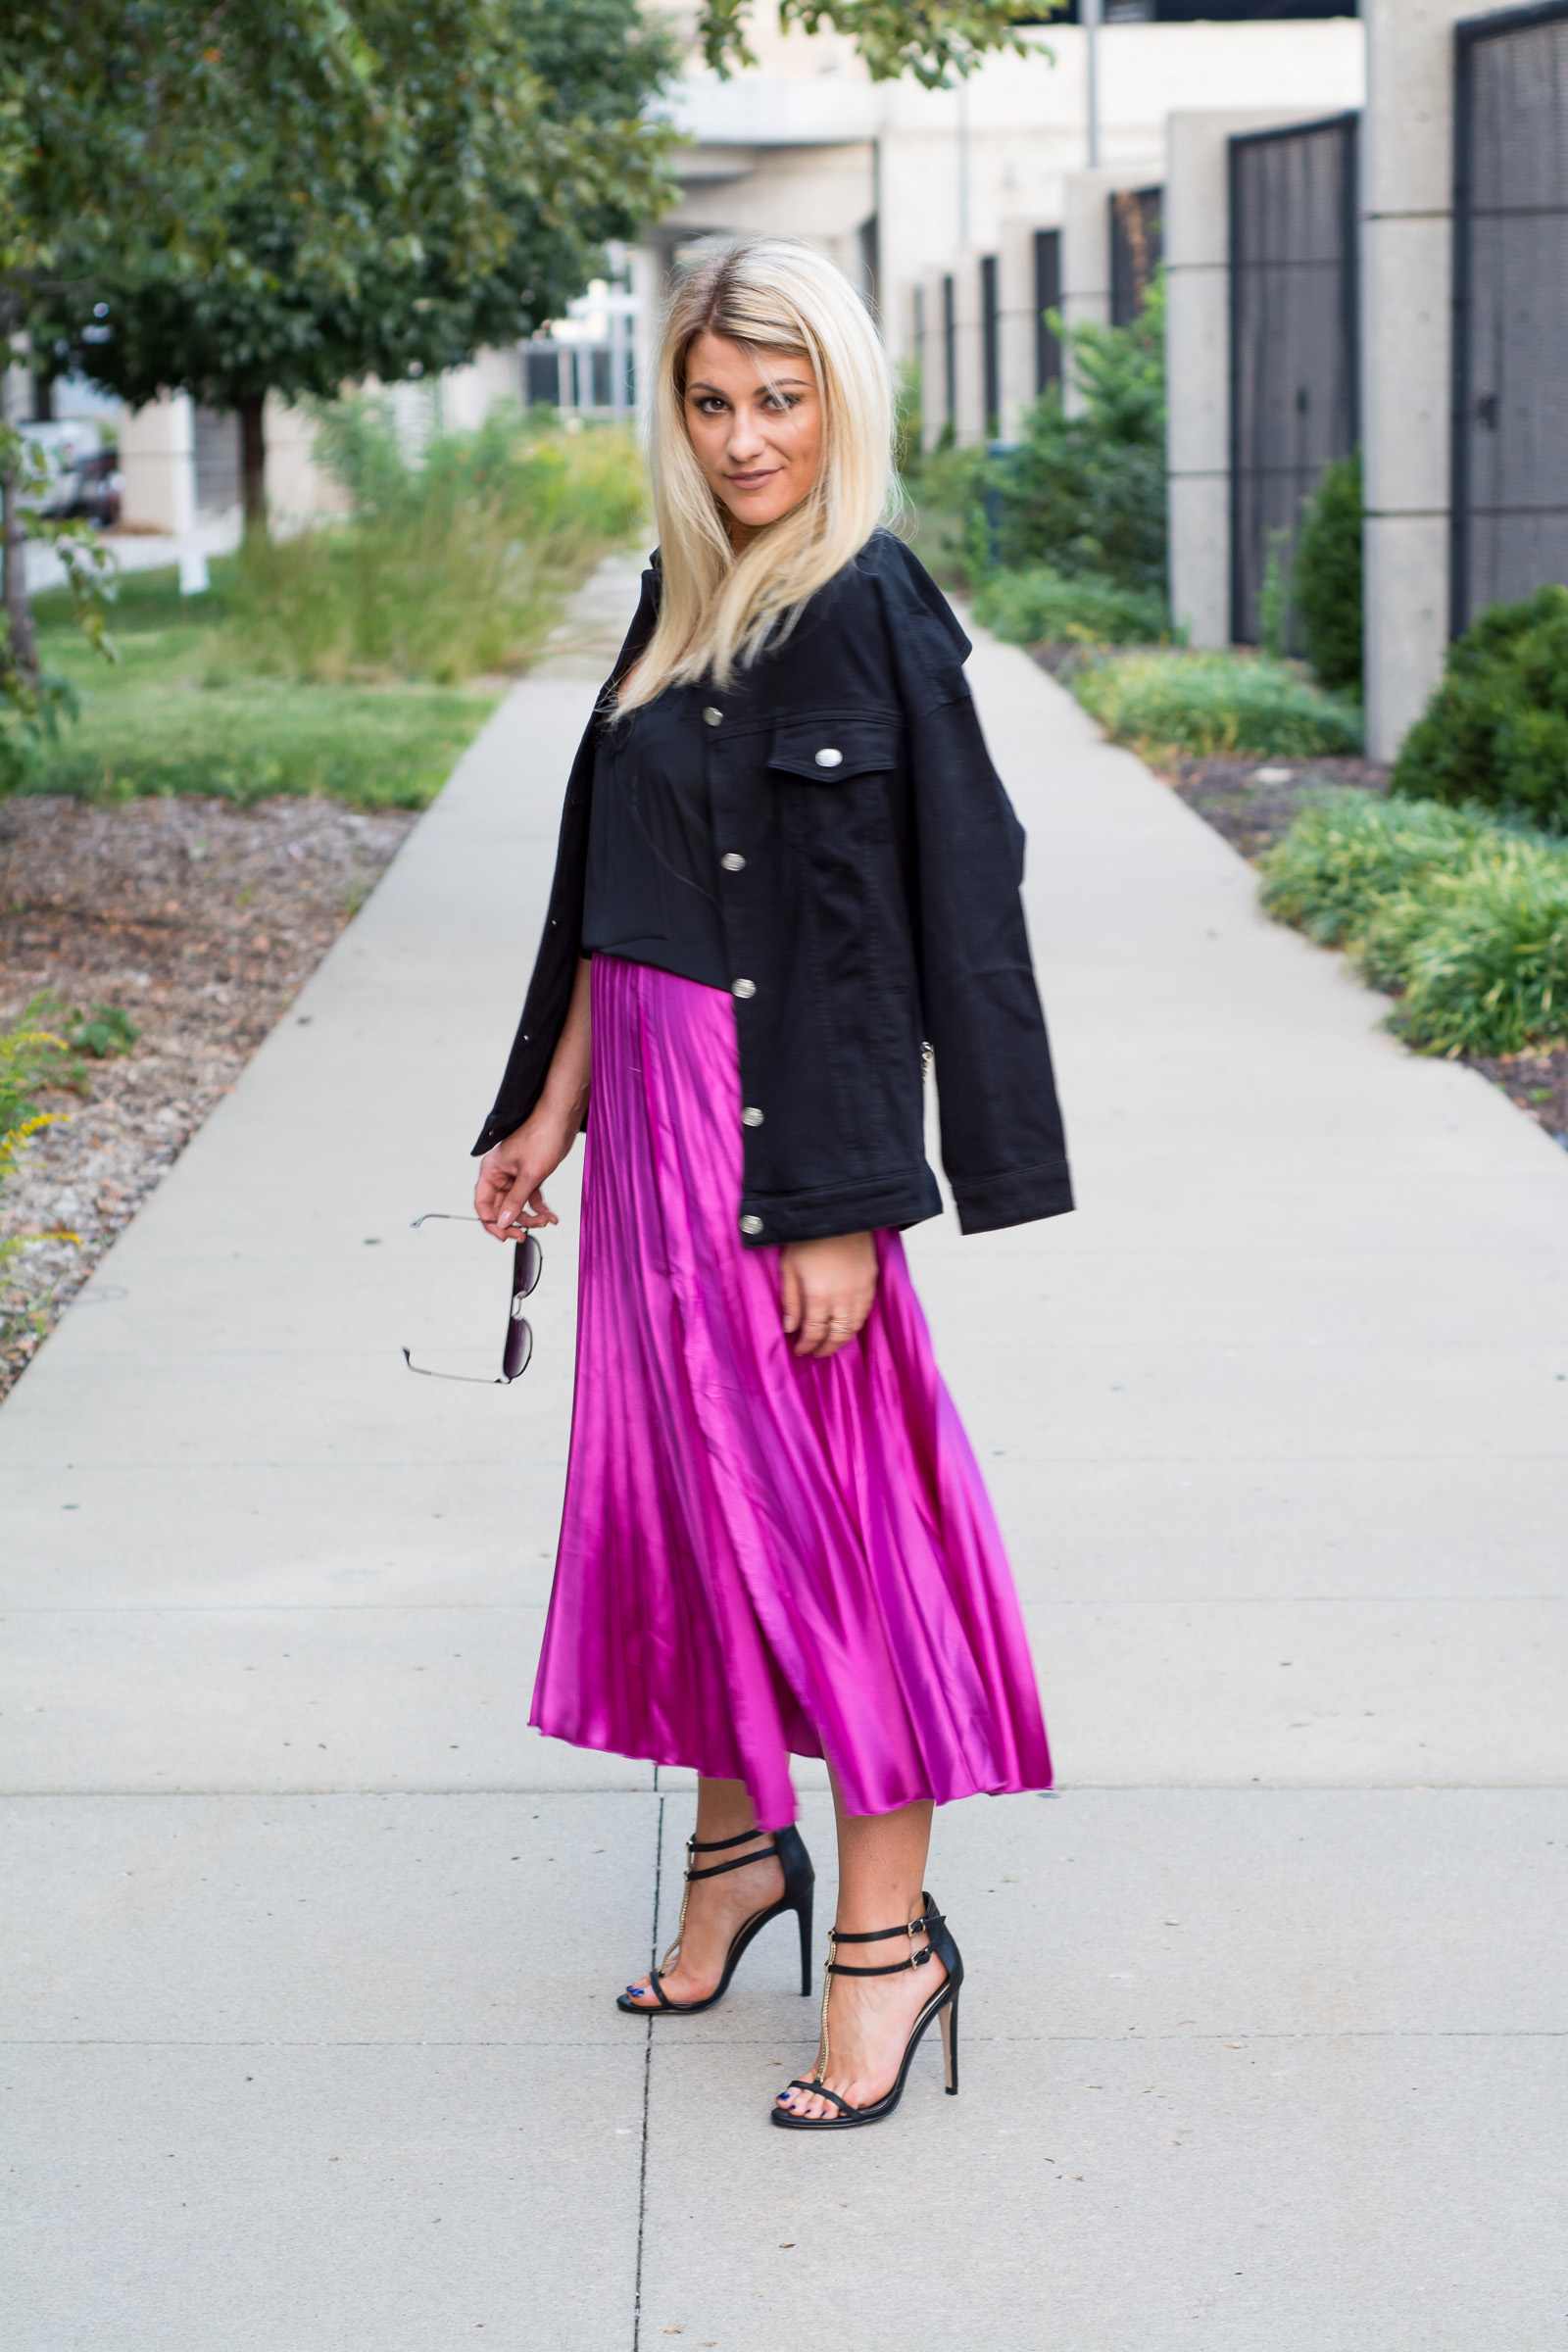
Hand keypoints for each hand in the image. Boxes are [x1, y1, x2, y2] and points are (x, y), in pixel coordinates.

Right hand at [473, 1108, 576, 1238]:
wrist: (561, 1120)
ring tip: (545, 1222)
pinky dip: (541, 1208)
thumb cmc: (541, 1138)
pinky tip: (551, 1217)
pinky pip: (531, 1198)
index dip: (490, 1222)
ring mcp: (516, 1176)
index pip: (483, 1204)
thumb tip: (503, 1222)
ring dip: (530, 1217)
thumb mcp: (530, 1174)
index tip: (505, 1235)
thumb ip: (516, 1200)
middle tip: (524, 1235)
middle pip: (500, 1208)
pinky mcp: (531, 1176)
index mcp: (491, 1171)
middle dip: (514, 1222)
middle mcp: (500, 1175)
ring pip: (517, 1205)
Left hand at [780, 1232, 877, 1358]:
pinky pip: (866, 1312)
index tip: (799, 1350)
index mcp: (819, 1295)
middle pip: (838, 1335)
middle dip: (826, 1348)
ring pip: (855, 1326)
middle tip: (816, 1353)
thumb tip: (790, 1328)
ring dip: (842, 1339)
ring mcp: (860, 1290)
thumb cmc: (808, 1238)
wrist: (836, 1212)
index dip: (806, 1345)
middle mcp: (843, 1297)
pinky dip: (856, 1324)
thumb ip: (791, 1301)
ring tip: (831, 1344)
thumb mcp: (789, 1268)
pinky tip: (846, 1325)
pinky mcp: (871, 1281)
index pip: (814, 1332)